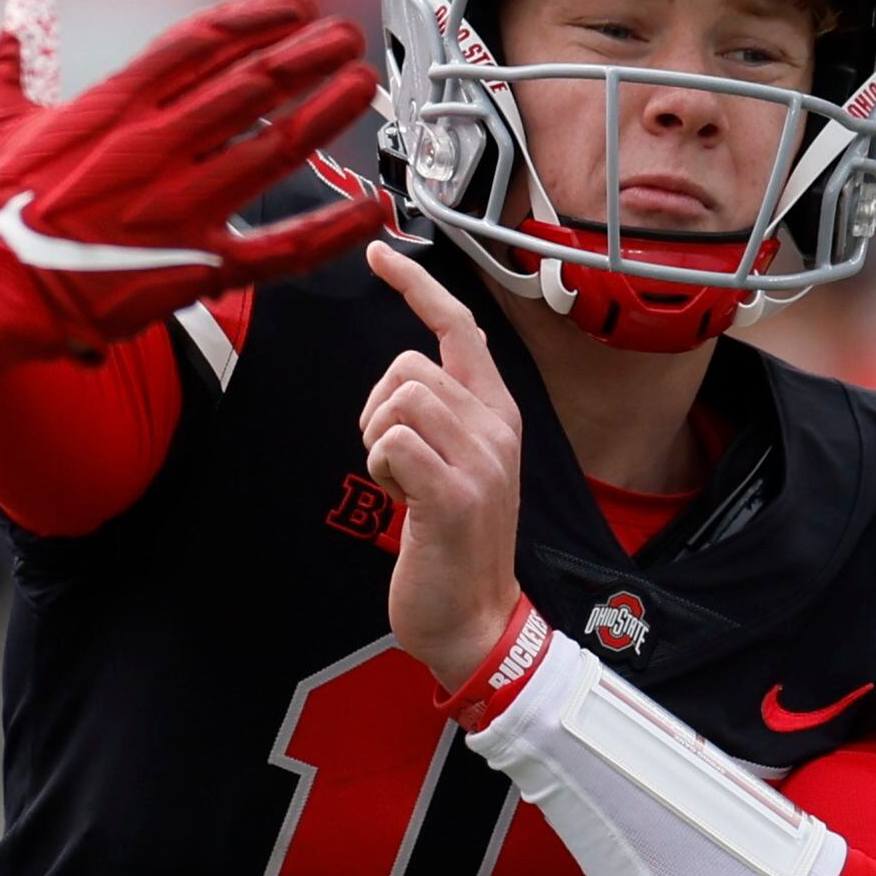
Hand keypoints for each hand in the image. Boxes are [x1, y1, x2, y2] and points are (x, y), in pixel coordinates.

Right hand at [0, 0, 380, 367]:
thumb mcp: (0, 117)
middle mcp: (158, 147)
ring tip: (362, 84)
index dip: (256, 18)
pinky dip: (333, 227)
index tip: (293, 5)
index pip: (201, 42)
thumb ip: (21, 49)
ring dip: (327, 110)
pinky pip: (282, 246)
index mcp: (114, 106)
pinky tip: (372, 206)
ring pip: (275, 146)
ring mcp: (182, 207)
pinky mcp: (197, 266)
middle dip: (307, 53)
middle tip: (345, 35)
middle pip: (252, 84)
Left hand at [361, 242, 526, 689]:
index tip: (381, 254)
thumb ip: (440, 417)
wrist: (477, 622)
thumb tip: (402, 378)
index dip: (419, 286)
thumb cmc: (453, 545)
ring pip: (401, 396)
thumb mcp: (456, 465)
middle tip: (390, 459)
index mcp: (498, 414)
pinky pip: (393, 441)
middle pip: (410, 363)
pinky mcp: (455, 494)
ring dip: (377, 436)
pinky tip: (398, 500)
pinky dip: (380, 466)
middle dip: (377, 405)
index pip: (460, 329)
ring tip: (398, 481)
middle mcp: (498, 427)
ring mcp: (481, 460)